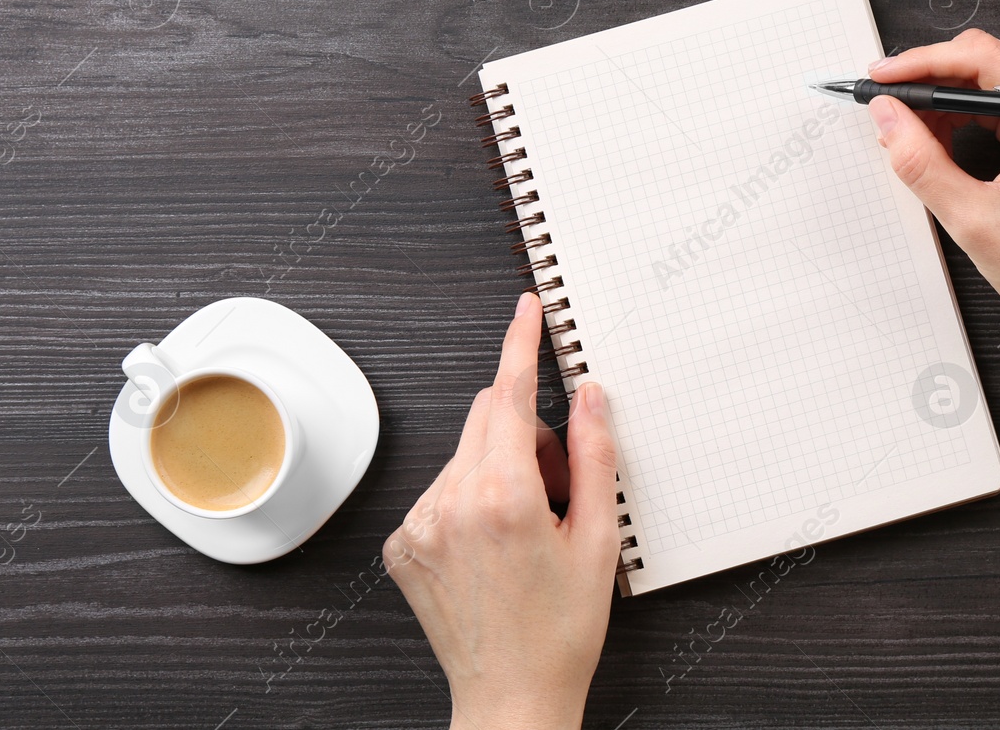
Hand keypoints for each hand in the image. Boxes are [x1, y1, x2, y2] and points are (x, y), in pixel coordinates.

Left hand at [383, 291, 620, 729]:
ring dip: (498, 466)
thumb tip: (589, 396)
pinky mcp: (400, 544)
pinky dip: (469, 497)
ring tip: (526, 530)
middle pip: (487, 417)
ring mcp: (417, 524)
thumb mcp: (598, 540)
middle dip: (527, 431)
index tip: (525, 310)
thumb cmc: (561, 631)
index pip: (510, 395)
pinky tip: (492, 544)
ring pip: (465, 453)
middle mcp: (449, 503)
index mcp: (502, 496)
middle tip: (559, 488)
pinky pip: (440, 489)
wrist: (511, 699)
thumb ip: (595, 456)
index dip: (521, 344)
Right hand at [866, 29, 999, 343]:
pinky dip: (963, 116)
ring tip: (909, 130)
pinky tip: (937, 137)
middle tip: (887, 103)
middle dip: (930, 80)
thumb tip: (887, 117)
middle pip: (986, 62)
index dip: (924, 63)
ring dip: (944, 99)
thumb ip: (921, 162)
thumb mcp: (971, 217)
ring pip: (990, 81)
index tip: (883, 78)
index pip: (984, 60)